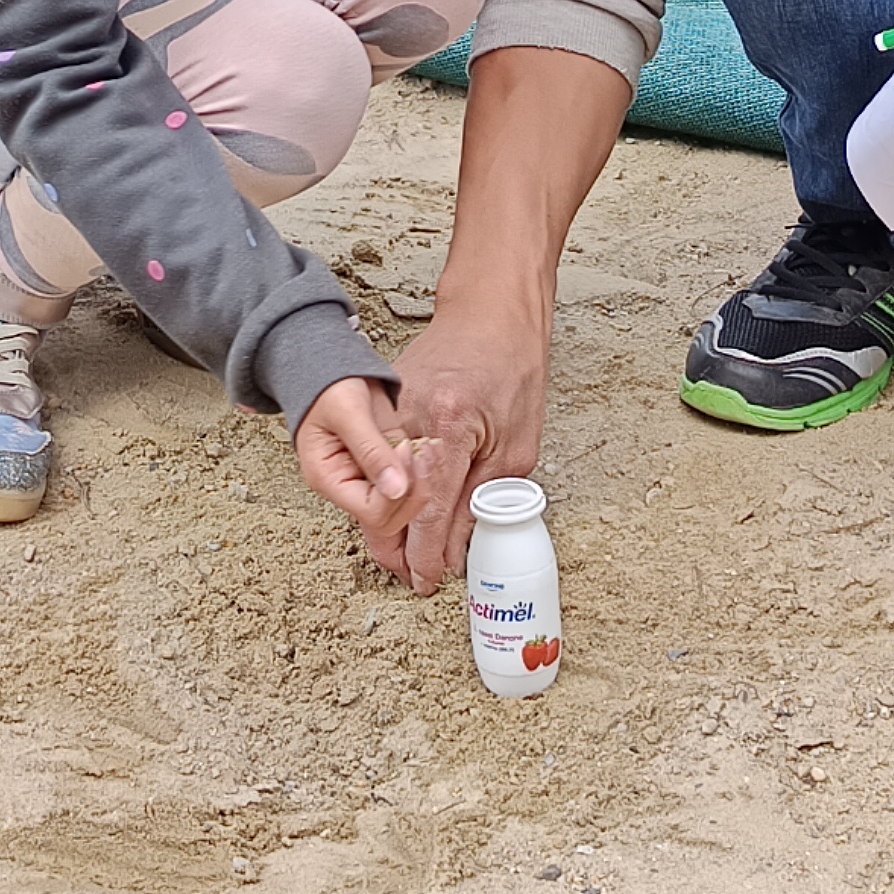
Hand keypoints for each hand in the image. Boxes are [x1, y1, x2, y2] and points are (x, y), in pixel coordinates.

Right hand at [294, 377, 417, 530]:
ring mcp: (368, 478)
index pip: (371, 512)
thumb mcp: (348, 411)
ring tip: (429, 449)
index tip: (404, 451)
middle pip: (389, 518)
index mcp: (329, 478)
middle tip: (422, 455)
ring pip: (404, 504)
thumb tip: (395, 489)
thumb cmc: (328, 387)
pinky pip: (410, 483)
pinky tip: (431, 448)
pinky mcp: (386, 466)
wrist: (331, 369)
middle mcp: (348, 485)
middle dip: (414, 491)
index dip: (396, 491)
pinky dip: (426, 468)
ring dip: (424, 480)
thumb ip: (371, 451)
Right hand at [350, 299, 547, 594]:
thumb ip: (483, 498)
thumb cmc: (512, 370)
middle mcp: (410, 420)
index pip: (427, 509)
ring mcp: (392, 409)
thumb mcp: (515, 446)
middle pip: (389, 500)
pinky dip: (386, 486)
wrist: (490, 314)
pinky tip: (398, 510)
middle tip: (409, 578)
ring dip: (388, 521)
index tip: (426, 579)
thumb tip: (458, 544)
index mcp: (449, 429)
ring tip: (402, 554)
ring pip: (377, 481)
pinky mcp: (385, 404)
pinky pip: (379, 456)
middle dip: (395, 547)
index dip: (425, 552)